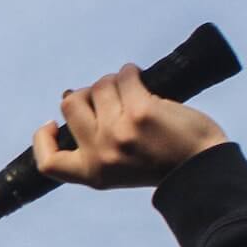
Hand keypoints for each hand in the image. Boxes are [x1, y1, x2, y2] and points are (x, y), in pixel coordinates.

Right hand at [32, 64, 227, 190]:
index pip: (49, 162)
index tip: (53, 124)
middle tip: (111, 98)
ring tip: (133, 90)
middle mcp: (100, 154)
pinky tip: (138, 77)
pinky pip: (124, 77)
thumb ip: (95, 142)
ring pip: (98, 86)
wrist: (203, 169)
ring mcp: (118, 133)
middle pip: (71, 105)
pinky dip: (130, 72)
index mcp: (93, 174)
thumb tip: (70, 97)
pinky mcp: (140, 112)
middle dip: (88, 94)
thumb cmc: (163, 163)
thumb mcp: (119, 167)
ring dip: (114, 81)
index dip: (43, 138)